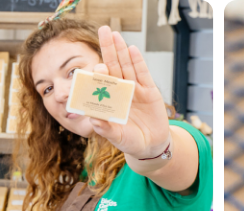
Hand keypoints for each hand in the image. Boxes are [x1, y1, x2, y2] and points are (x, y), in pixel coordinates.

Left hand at [90, 26, 170, 158]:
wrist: (151, 146)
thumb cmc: (131, 142)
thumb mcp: (118, 138)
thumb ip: (106, 129)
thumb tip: (92, 119)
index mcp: (110, 100)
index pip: (102, 82)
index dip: (99, 72)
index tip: (96, 67)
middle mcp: (120, 91)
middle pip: (114, 66)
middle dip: (108, 49)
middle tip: (103, 30)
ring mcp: (135, 90)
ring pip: (127, 66)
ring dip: (121, 50)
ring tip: (115, 34)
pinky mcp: (150, 91)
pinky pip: (143, 74)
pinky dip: (138, 62)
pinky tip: (131, 49)